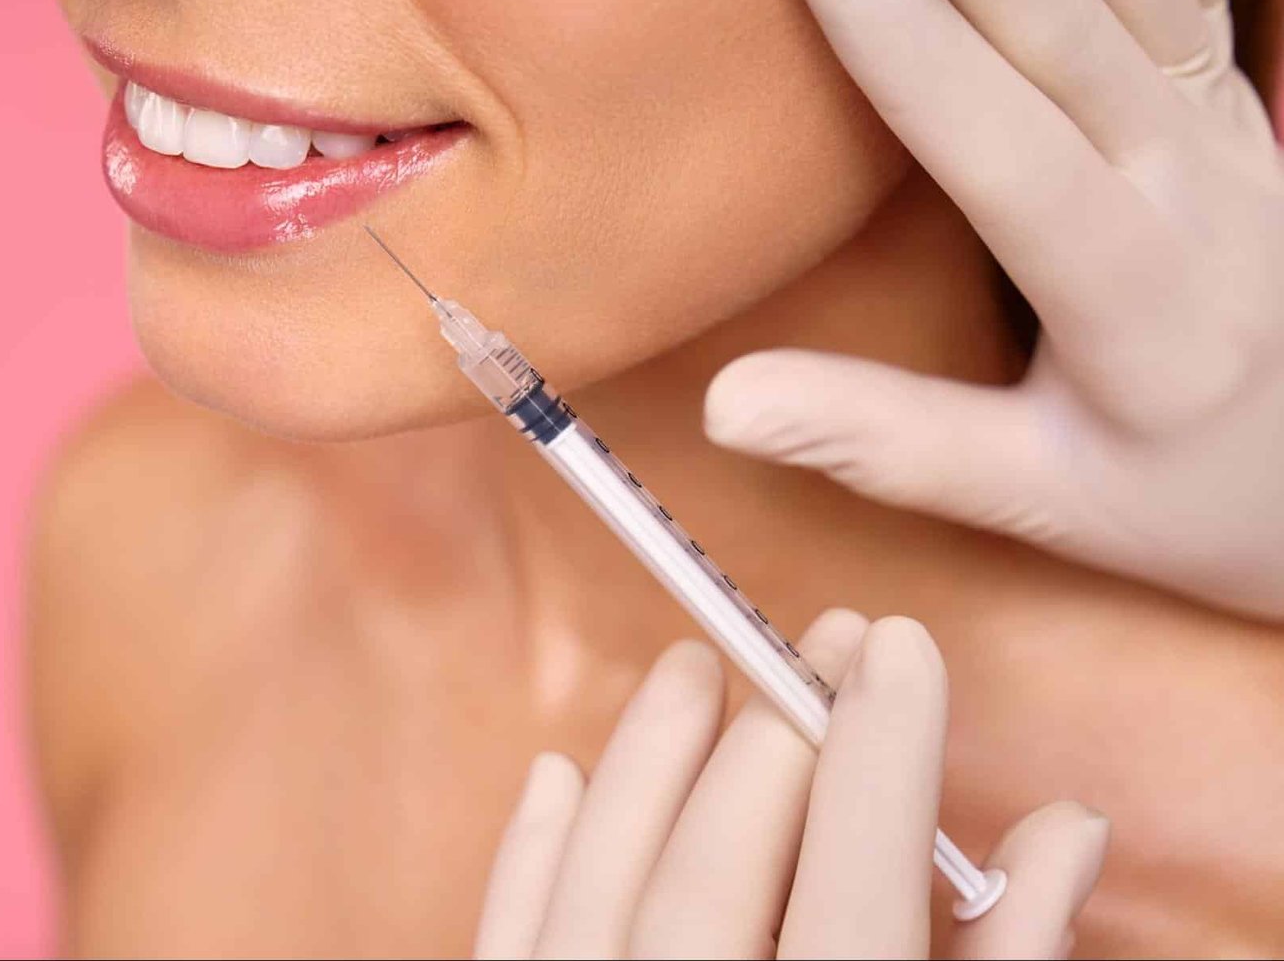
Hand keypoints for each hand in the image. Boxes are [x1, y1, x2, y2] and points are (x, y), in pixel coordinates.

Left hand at [473, 615, 1107, 958]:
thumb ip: (1012, 958)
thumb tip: (1063, 830)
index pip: (855, 884)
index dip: (878, 754)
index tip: (896, 645)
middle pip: (720, 869)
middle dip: (776, 738)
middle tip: (822, 642)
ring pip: (602, 883)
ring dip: (649, 760)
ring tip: (693, 662)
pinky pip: (507, 939)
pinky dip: (532, 853)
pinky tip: (562, 772)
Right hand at [703, 0, 1283, 618]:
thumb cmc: (1178, 491)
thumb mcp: (1033, 496)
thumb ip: (883, 442)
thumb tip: (726, 403)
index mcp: (1136, 295)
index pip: (1009, 150)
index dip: (910, 42)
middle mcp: (1190, 183)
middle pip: (1068, 23)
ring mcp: (1220, 124)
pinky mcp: (1225, 93)